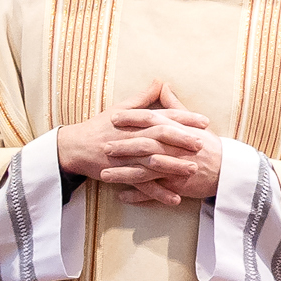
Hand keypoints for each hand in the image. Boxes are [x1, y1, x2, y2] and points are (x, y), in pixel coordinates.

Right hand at [58, 82, 212, 204]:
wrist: (75, 147)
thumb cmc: (100, 126)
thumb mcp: (120, 108)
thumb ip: (143, 97)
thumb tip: (161, 81)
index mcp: (135, 120)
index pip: (163, 116)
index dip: (184, 118)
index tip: (204, 121)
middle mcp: (131, 137)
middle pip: (159, 136)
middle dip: (181, 140)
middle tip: (202, 144)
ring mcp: (126, 156)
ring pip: (153, 161)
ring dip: (173, 166)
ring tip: (193, 170)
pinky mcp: (121, 174)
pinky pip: (142, 185)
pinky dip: (158, 193)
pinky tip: (175, 199)